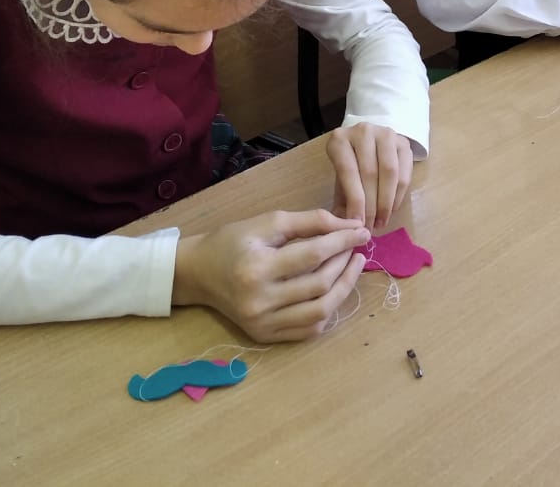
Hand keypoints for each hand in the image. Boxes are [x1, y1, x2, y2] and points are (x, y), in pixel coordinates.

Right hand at [172, 209, 368, 342]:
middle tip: (355, 246)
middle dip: (345, 263)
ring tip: (352, 266)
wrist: (198, 273)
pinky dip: (327, 310)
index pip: (313, 255)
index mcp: (257, 267)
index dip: (343, 241)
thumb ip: (310, 221)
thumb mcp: (268, 222)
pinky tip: (333, 290)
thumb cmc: (232, 241)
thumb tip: (350, 226)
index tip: (362, 232)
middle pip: (320, 285)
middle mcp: (259, 301)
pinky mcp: (264, 337)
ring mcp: (262, 324)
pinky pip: (308, 330)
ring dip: (343, 288)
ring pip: (320, 312)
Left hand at [328, 123, 413, 229]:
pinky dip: (398, 196)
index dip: (355, 201)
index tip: (357, 224)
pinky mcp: (404, 142)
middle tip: (370, 227)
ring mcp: (386, 134)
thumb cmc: (350, 163)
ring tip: (382, 222)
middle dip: (371, 205)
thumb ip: (342, 200)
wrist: (368, 139)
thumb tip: (347, 228)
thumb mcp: (340, 178)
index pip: (348, 172)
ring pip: (390, 172)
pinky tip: (391, 210)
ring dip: (386, 202)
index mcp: (340, 139)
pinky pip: (404, 173)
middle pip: (370, 173)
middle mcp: (363, 131)